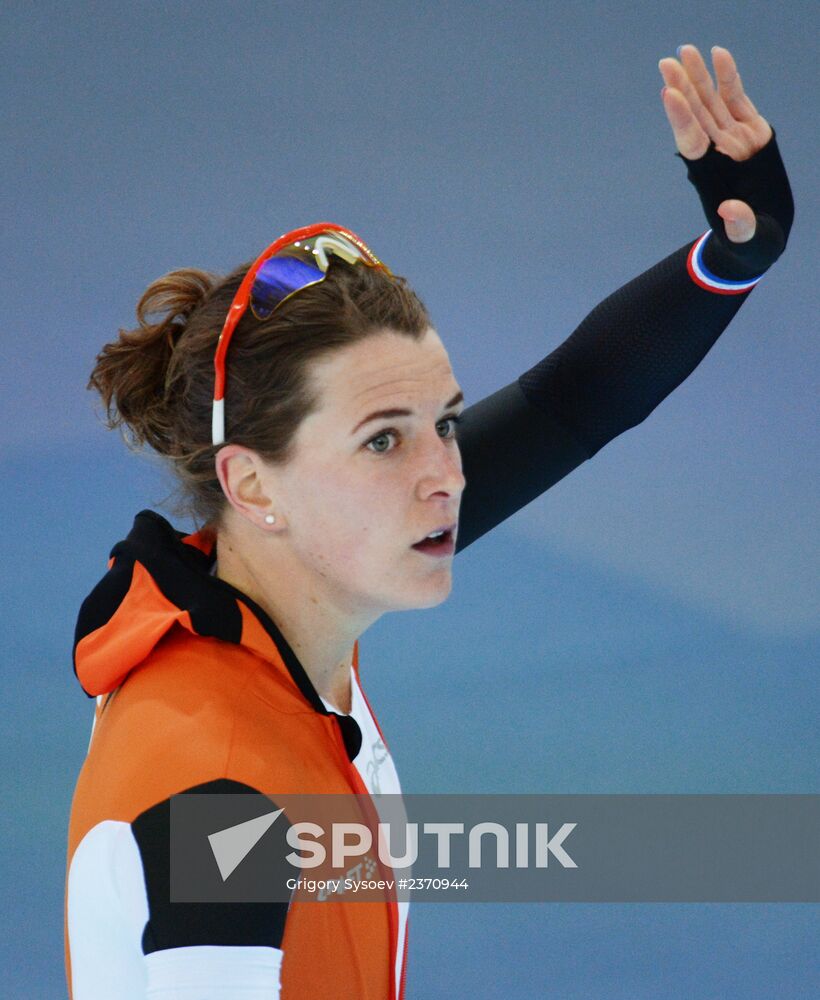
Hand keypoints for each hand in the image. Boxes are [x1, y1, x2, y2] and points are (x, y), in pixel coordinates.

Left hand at [659, 45, 771, 242]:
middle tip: (666, 63)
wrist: (761, 236)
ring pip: (712, 102)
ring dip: (699, 77)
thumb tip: (728, 211)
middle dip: (682, 88)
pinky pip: (736, 99)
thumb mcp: (747, 239)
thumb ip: (739, 225)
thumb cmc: (748, 242)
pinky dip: (728, 78)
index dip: (680, 118)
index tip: (669, 94)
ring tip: (685, 51)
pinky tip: (718, 55)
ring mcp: (733, 139)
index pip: (691, 141)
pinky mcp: (750, 131)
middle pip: (696, 115)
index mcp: (710, 174)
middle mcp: (718, 153)